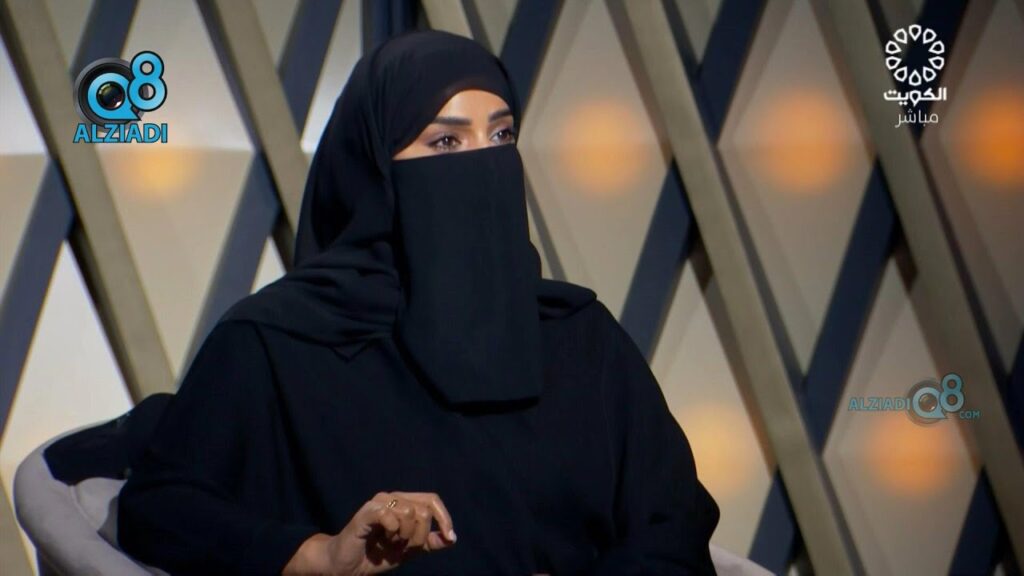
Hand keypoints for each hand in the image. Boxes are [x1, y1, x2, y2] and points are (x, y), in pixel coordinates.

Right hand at [285, 491, 456, 574]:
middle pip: (424, 510)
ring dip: (405, 537)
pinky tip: (383, 538)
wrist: (348, 567)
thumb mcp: (409, 551)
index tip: (450, 537)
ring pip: (411, 513)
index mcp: (404, 502)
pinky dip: (393, 531)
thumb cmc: (376, 555)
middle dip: (420, 536)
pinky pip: (391, 516)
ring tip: (390, 543)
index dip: (444, 518)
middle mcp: (392, 497)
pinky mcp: (366, 512)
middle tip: (403, 546)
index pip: (432, 500)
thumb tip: (452, 538)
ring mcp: (378, 503)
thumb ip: (429, 542)